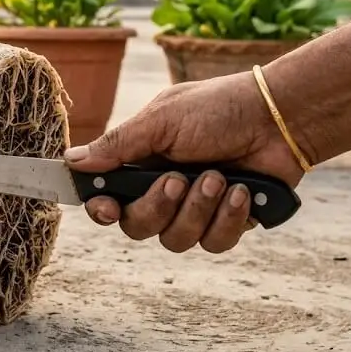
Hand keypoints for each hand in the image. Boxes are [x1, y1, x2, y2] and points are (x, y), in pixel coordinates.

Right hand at [64, 71, 305, 253]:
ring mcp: (194, 210)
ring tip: (220, 177)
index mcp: (140, 164)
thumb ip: (117, 145)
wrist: (278, 118)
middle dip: (157, 207)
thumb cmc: (218, 109)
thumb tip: (72, 160)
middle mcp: (162, 191)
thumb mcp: (161, 119)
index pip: (107, 199)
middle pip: (137, 227)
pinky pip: (214, 242)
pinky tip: (243, 192)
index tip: (108, 207)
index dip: (103, 210)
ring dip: (198, 209)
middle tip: (177, 180)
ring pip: (176, 240)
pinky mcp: (227, 223)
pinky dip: (228, 217)